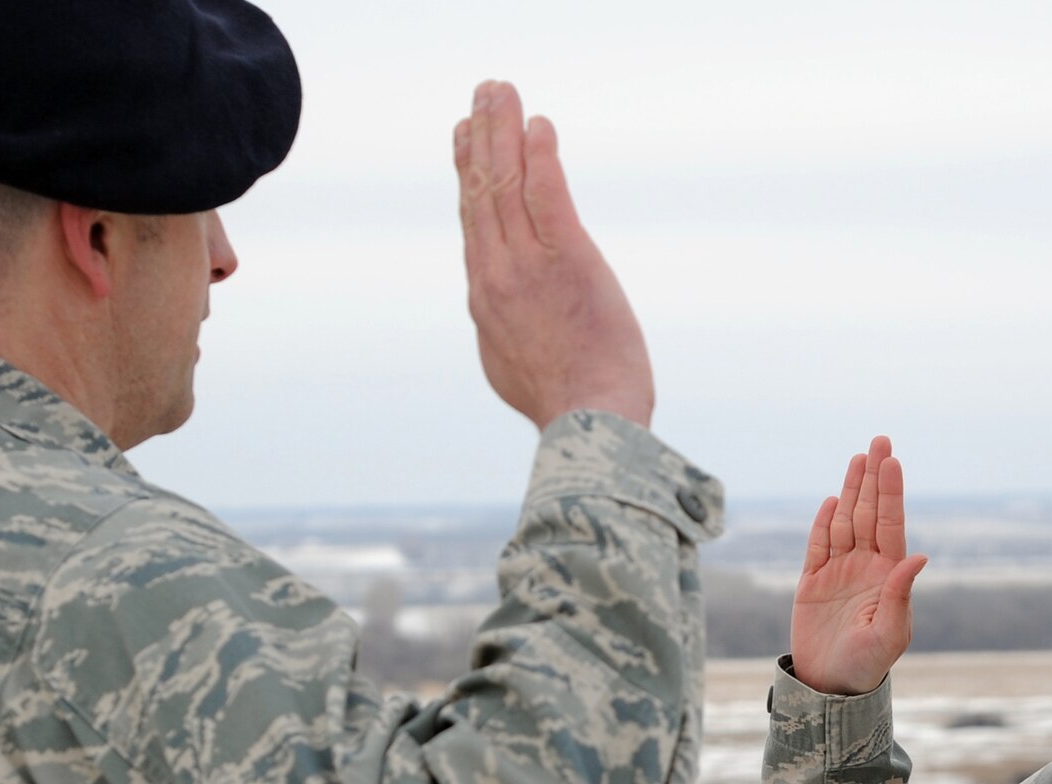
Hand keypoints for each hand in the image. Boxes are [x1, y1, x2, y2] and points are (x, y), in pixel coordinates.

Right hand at [454, 80, 652, 427]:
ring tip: (500, 91)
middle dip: (478, 138)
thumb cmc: (563, 405)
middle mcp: (496, 274)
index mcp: (485, 297)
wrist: (587, 424)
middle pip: (480, 191)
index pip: (473, 221)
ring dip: (501, 130)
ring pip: (505, 183)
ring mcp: (528, 265)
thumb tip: (499, 321)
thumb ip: (503, 330)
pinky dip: (540, 156)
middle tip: (479, 97)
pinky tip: (539, 126)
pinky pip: (547, 195)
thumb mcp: (511, 366)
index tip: (463, 141)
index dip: (467, 175)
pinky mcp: (568, 259)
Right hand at [790, 437, 927, 694]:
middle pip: (869, 513)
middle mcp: (865, 566)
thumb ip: (900, 594)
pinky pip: (817, 546)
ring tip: (859, 458)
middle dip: (874, 478)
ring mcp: (838, 572)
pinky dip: (823, 523)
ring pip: (844, 522)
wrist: (831, 687)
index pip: (890, 525)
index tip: (892, 461)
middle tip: (879, 441)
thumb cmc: (868, 664)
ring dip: (851, 490)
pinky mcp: (812, 582)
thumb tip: (918, 556)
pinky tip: (833, 500)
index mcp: (888, 575)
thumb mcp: (890, 633)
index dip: (891, 493)